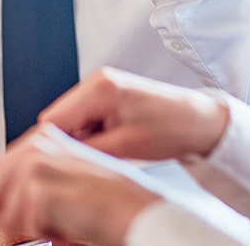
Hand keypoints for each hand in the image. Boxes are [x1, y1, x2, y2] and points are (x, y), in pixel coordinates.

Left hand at [0, 126, 161, 245]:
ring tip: (57, 222)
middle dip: (1, 214)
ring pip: (0, 207)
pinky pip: (21, 221)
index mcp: (41, 142)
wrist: (134, 211)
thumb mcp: (56, 192)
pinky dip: (42, 231)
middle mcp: (36, 146)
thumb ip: (21, 188)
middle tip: (33, 226)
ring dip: (26, 226)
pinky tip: (64, 225)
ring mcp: (36, 163)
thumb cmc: (103, 203)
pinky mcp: (39, 184)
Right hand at [41, 67, 228, 160]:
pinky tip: (106, 146)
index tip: (54, 168)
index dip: (50, 147)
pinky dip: (89, 135)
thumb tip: (56, 158)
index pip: (52, 120)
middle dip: (65, 144)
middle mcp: (96, 81)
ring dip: (78, 140)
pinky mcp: (107, 95)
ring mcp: (101, 87)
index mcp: (100, 88)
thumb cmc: (171, 130)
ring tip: (101, 155)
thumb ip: (86, 149)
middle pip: (57, 119)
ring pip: (70, 120)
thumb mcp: (126, 147)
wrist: (199, 121)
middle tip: (79, 165)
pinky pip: (84, 118)